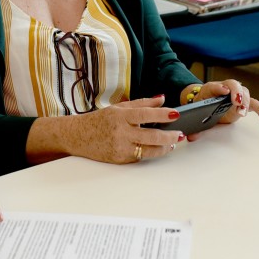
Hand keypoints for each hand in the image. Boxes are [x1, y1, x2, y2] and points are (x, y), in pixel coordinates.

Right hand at [64, 95, 184, 163]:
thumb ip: (142, 103)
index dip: (163, 114)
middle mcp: (120, 132)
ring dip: (164, 148)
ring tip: (171, 143)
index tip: (176, 114)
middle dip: (170, 136)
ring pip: (149, 151)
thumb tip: (162, 99)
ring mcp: (120, 148)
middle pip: (152, 136)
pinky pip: (139, 157)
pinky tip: (156, 148)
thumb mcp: (119, 107)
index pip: (146, 114)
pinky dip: (150, 152)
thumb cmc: (99, 120)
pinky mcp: (119, 160)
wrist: (78, 136)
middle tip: (180, 134)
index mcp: (120, 116)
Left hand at [190, 79, 258, 138]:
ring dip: (245, 101)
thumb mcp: (197, 115)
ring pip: (244, 92)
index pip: (214, 86)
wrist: (205, 103)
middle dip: (236, 93)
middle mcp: (225, 89)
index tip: (223, 90)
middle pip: (233, 85)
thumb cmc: (201, 106)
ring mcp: (235, 95)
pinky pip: (253, 104)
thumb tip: (191, 136)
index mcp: (210, 89)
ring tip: (243, 112)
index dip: (219, 87)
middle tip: (237, 102)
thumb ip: (195, 126)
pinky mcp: (242, 104)